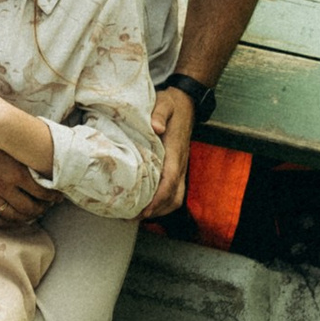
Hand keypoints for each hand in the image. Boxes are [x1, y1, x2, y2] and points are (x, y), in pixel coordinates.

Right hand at [0, 142, 53, 232]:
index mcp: (17, 173)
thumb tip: (48, 167)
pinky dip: (3, 223)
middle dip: (41, 209)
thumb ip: (29, 159)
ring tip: (31, 214)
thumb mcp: (14, 145)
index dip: (52, 198)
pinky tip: (11, 221)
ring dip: (25, 218)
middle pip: (28, 208)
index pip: (42, 193)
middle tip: (46, 207)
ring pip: (11, 216)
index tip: (56, 197)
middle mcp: (3, 186)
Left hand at [148, 83, 195, 218]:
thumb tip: (156, 127)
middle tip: (133, 217)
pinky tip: (146, 204)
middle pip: (174, 196)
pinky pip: (174, 191)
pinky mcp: (177, 168)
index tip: (146, 209)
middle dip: (157, 210)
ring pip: (175, 197)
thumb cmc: (171, 104)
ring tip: (136, 214)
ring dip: (160, 209)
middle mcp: (180, 163)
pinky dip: (162, 202)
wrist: (186, 104)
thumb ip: (159, 113)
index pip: (170, 180)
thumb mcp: (164, 103)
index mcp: (175, 151)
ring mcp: (180, 168)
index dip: (159, 198)